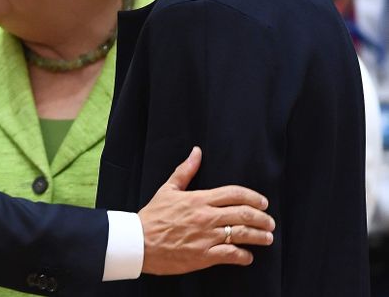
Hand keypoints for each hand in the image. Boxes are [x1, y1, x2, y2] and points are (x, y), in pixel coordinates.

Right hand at [139, 146, 274, 274]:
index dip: (253, 197)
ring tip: (267, 238)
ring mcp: (206, 237)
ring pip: (242, 234)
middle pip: (244, 214)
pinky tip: (247, 256)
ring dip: (259, 236)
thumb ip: (185, 171)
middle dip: (263, 218)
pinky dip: (244, 256)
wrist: (139, 242)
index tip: (263, 203)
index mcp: (199, 199)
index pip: (234, 193)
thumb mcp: (168, 189)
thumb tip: (196, 152)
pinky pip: (231, 255)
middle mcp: (206, 217)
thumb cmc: (153, 216)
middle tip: (270, 222)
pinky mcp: (204, 255)